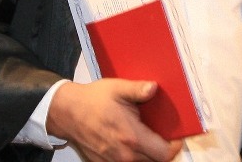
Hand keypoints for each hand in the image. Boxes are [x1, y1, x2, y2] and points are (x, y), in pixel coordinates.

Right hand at [47, 79, 182, 161]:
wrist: (66, 113)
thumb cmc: (92, 101)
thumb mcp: (117, 89)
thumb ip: (138, 90)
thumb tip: (154, 88)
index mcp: (132, 137)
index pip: (165, 154)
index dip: (174, 146)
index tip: (175, 137)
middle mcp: (124, 155)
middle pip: (155, 161)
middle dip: (161, 149)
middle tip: (159, 133)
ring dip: (147, 154)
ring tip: (143, 136)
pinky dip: (132, 156)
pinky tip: (128, 142)